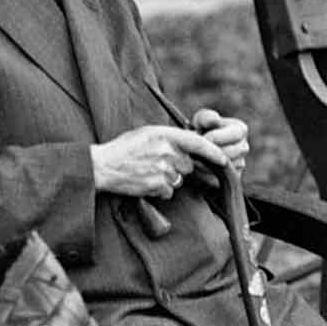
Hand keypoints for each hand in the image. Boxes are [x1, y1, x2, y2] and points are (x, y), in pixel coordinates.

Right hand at [91, 124, 224, 198]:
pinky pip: (169, 191)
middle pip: (188, 165)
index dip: (214, 152)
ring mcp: (163, 169)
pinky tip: (144, 182)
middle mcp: (167, 151)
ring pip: (179, 180)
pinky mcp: (157, 185)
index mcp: (165, 134)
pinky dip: (160, 190)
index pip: (198, 143)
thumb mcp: (146, 133)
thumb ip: (168, 137)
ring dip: (168, 179)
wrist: (102, 166)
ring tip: (147, 172)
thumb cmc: (123, 148)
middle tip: (158, 164)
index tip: (224, 160)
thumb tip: (189, 145)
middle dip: (178, 167)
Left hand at [190, 108, 249, 175]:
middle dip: (213, 152)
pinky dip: (208, 175)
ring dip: (209, 164)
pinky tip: (198, 169)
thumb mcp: (201, 120)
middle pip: (233, 152)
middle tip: (196, 151)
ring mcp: (240, 164)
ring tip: (195, 159)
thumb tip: (214, 121)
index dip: (218, 137)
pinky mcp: (232, 178)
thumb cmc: (201, 132)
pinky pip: (224, 178)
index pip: (236, 134)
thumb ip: (207, 117)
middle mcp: (244, 147)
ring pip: (228, 166)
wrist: (196, 151)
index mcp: (240, 130)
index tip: (203, 138)